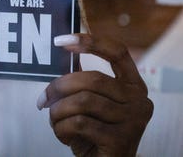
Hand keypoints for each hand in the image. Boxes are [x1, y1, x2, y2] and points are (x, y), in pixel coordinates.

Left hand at [37, 33, 152, 156]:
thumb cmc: (96, 131)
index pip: (118, 52)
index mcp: (134, 84)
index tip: (62, 40)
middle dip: (60, 85)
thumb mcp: (92, 102)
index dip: (91, 41)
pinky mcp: (121, 141)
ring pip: (83, 101)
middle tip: (43, 98)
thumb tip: (63, 52)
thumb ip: (85, 80)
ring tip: (53, 118)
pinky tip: (62, 133)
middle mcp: (139, 99)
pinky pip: (80, 123)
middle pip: (93, 78)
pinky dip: (62, 127)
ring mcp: (133, 121)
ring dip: (58, 110)